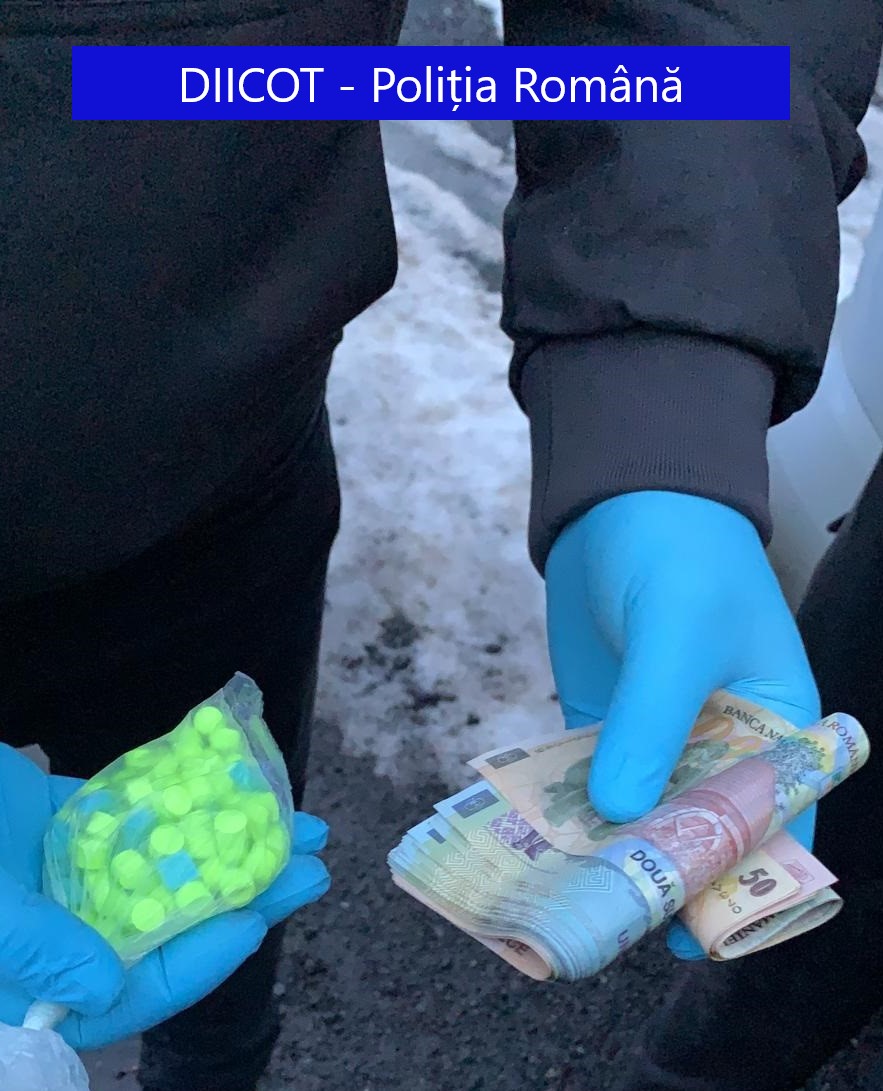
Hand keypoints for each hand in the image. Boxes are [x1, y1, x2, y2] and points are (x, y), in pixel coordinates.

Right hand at [0, 744, 329, 1048]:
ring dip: (229, 841)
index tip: (263, 911)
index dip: (207, 951)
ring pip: (167, 864)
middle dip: (245, 890)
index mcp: (43, 978)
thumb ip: (38, 951)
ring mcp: (69, 872)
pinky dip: (182, 800)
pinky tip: (228, 785)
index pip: (142, 982)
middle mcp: (66, 929)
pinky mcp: (65, 821)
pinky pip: (137, 814)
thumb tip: (106, 988)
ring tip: (294, 817)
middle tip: (311, 862)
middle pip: (173, 919)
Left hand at [544, 491, 819, 959]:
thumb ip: (653, 725)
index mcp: (774, 727)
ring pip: (639, 812)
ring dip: (607, 849)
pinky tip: (538, 845)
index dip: (738, 879)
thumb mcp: (677, 636)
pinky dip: (570, 810)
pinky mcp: (604, 720)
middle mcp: (720, 743)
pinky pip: (590, 779)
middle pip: (699, 829)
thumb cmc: (681, 552)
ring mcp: (657, 735)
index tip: (690, 926)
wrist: (620, 495)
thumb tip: (621, 814)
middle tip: (611, 918)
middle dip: (660, 871)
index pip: (772, 822)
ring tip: (566, 898)